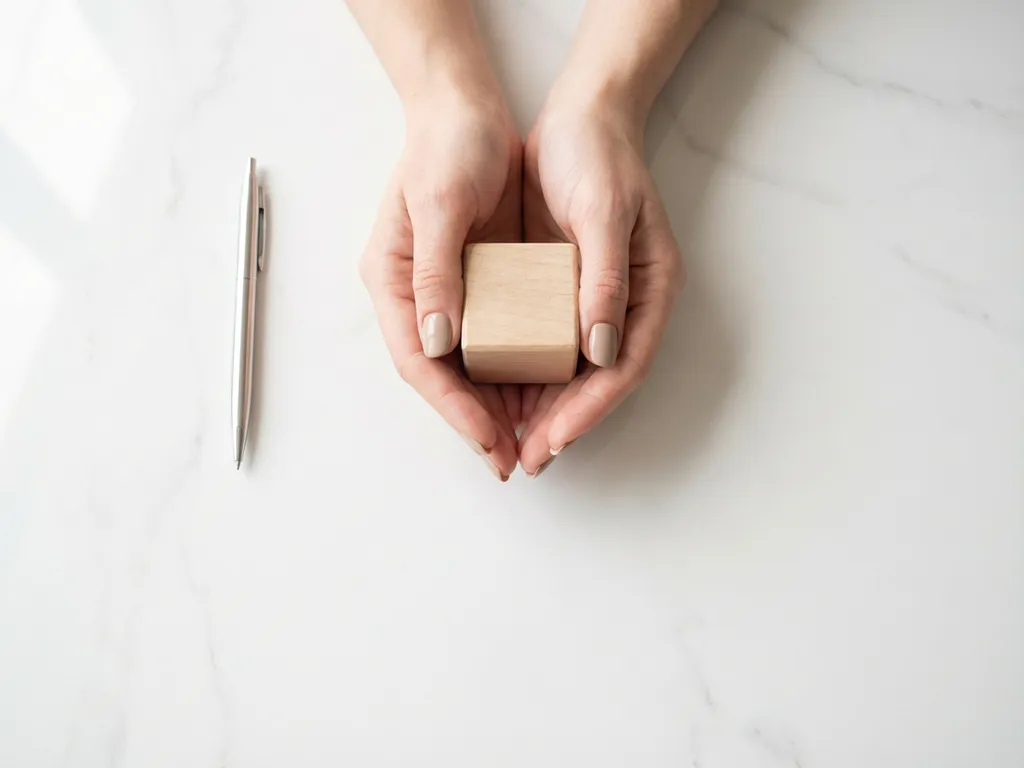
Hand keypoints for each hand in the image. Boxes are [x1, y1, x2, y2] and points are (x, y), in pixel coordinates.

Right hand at [360, 91, 521, 479]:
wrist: (468, 112)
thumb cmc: (449, 147)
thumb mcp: (441, 203)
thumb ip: (436, 272)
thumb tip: (437, 342)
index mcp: (393, 281)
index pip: (419, 361)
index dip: (452, 406)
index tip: (487, 439)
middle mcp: (415, 297)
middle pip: (441, 376)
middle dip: (474, 421)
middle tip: (510, 460)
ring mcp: (446, 294)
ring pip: (466, 367)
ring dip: (494, 406)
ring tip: (528, 441)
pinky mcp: (477, 286)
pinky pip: (492, 341)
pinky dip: (511, 371)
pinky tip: (536, 393)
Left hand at [518, 95, 684, 474]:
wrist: (576, 118)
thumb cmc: (598, 158)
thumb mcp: (603, 213)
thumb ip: (606, 282)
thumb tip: (602, 353)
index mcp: (650, 291)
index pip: (624, 368)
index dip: (590, 409)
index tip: (554, 439)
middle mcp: (625, 306)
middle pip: (598, 382)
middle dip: (563, 424)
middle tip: (526, 459)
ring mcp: (594, 302)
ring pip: (572, 373)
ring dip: (543, 410)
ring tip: (509, 443)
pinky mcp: (562, 292)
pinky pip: (546, 346)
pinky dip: (526, 374)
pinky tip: (499, 395)